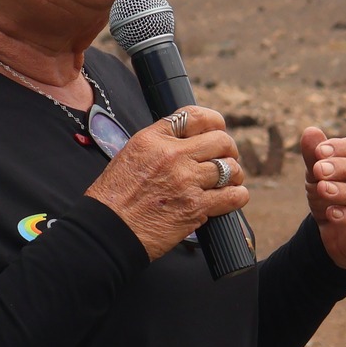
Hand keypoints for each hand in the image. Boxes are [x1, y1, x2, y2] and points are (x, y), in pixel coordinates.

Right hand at [86, 106, 247, 260]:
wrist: (107, 231)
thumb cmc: (114, 199)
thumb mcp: (130, 156)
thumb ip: (158, 145)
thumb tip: (187, 141)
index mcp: (153, 139)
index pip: (194, 116)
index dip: (213, 121)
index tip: (218, 129)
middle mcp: (172, 155)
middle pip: (220, 140)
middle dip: (228, 149)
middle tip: (226, 158)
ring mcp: (186, 181)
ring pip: (230, 167)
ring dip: (234, 175)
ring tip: (229, 181)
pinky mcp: (196, 207)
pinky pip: (233, 196)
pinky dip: (238, 196)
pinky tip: (233, 197)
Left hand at [301, 127, 345, 270]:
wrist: (333, 230)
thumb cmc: (331, 193)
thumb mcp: (318, 173)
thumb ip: (314, 154)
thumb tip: (310, 130)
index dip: (341, 148)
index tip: (319, 152)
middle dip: (341, 168)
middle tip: (318, 170)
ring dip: (344, 191)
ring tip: (322, 189)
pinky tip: (331, 213)